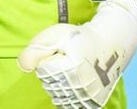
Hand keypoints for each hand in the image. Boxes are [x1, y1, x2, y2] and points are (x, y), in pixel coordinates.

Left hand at [18, 0, 136, 107]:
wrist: (112, 42)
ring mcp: (85, 97)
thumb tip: (24, 67)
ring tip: (75, 67)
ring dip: (61, 81)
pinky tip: (75, 81)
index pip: (40, 69)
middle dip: (54, 69)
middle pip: (48, 82)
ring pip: (58, 93)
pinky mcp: (92, 102)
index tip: (62, 50)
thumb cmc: (82, 36)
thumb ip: (34, 50)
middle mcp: (76, 88)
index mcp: (66, 70)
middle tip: (70, 57)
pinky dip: (69, 93)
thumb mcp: (55, 35)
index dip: (49, 56)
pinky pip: (69, 102)